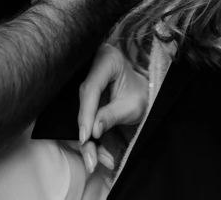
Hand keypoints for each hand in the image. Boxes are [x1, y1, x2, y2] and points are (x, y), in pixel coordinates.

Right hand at [78, 44, 147, 173]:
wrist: (141, 92)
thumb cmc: (140, 95)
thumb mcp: (131, 106)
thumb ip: (111, 116)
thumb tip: (92, 132)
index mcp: (107, 59)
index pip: (92, 87)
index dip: (86, 113)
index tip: (86, 137)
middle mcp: (92, 65)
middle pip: (82, 100)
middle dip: (85, 130)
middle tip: (90, 158)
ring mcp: (86, 78)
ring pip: (79, 110)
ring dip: (86, 138)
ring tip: (93, 161)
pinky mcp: (83, 94)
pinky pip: (83, 114)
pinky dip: (88, 135)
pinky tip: (95, 154)